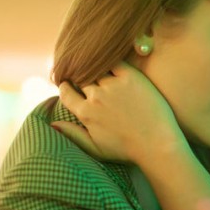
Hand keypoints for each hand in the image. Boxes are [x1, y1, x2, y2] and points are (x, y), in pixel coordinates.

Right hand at [52, 62, 183, 162]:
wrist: (157, 145)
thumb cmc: (127, 150)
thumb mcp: (94, 148)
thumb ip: (72, 135)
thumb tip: (52, 123)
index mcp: (85, 113)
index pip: (66, 92)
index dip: (66, 87)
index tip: (69, 84)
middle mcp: (96, 97)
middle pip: (81, 78)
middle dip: (81, 76)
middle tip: (88, 74)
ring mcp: (113, 85)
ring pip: (97, 69)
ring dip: (95, 67)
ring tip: (99, 65)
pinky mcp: (131, 77)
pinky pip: (114, 61)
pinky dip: (110, 59)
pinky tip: (111, 59)